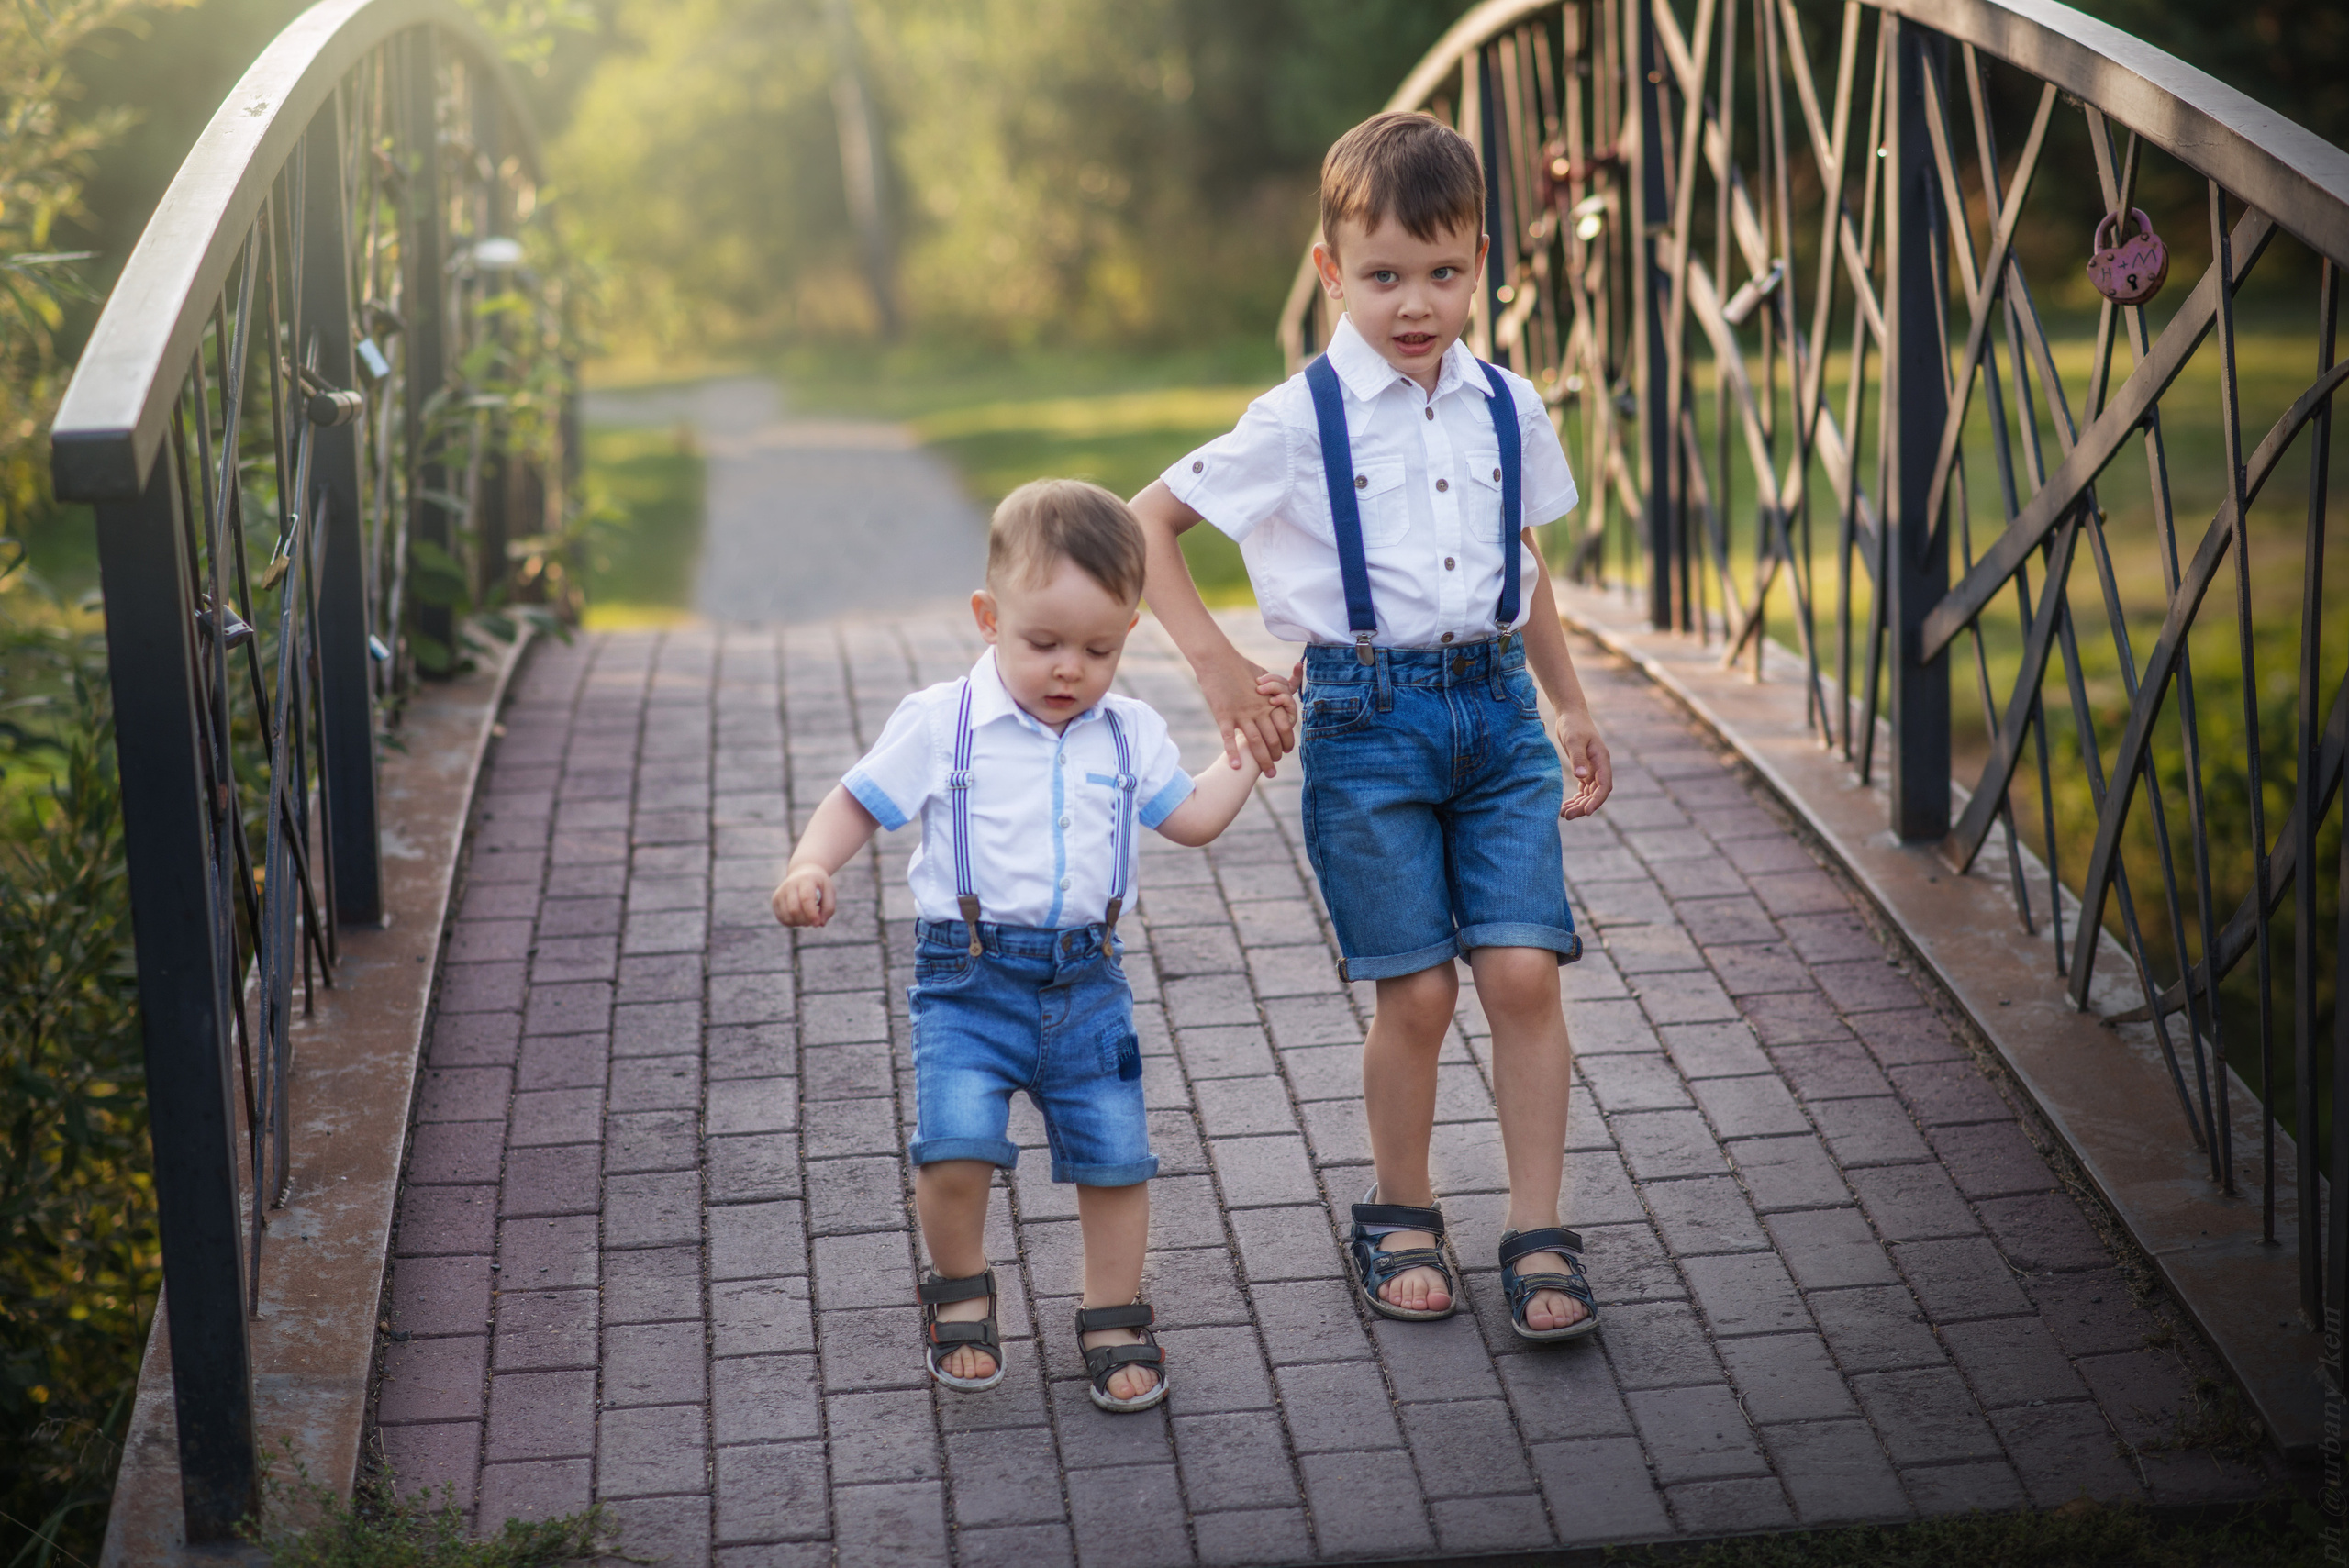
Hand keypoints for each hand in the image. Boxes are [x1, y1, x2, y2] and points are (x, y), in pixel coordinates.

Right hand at [771, 865, 835, 926]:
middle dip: (805, 921)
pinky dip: (792, 923)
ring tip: (807, 919)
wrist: (803, 872)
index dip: (811, 914)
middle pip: (794, 909)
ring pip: (786, 916)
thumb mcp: (829, 891)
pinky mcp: (775, 900)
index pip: (806, 898)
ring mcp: (780, 892)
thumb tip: (820, 924)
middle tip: (814, 922)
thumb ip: (829, 908)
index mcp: (805, 880)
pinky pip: (782, 918)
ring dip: (799, 923)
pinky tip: (799, 918)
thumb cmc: (819, 885)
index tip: (817, 923)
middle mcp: (790, 884)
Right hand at [1201, 656, 1294, 776]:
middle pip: (1272, 739)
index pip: (1284, 726)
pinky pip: (1229, 737)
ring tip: (1268, 774)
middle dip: (1275, 756)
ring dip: (1262, 761)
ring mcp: (1241, 714)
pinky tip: (1236, 766)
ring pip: (1255, 742)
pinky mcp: (1223, 715)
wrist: (1218, 660)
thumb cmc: (1241, 667)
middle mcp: (1258, 710)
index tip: (1285, 752)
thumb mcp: (1265, 676)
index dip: (1287, 741)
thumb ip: (1279, 686)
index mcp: (1269, 701)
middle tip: (1274, 769)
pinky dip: (1232, 752)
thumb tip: (1287, 690)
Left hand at [1555, 712, 1612, 819]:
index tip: (1586, 812)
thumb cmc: (1573, 725)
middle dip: (1584, 806)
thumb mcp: (1573, 740)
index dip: (1597, 800)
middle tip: (1567, 816)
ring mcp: (1593, 769)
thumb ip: (1578, 758)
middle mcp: (1599, 766)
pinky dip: (1576, 799)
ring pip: (1589, 793)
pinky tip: (1565, 806)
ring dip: (1579, 805)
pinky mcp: (1584, 769)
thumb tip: (1582, 777)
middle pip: (1596, 793)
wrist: (1570, 714)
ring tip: (1564, 814)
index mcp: (1601, 760)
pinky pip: (1583, 789)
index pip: (1604, 785)